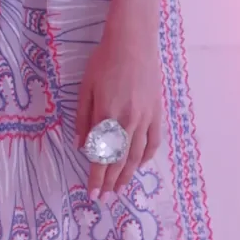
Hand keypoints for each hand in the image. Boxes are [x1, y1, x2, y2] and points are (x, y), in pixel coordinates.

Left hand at [76, 4, 162, 201]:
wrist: (134, 41)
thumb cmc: (104, 60)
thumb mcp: (86, 87)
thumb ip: (83, 118)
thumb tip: (82, 146)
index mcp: (106, 115)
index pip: (101, 155)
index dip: (96, 177)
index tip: (92, 193)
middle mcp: (127, 120)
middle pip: (119, 160)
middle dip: (110, 182)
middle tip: (104, 198)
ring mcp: (145, 117)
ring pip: (137, 154)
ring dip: (127, 174)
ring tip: (120, 188)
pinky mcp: (157, 111)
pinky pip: (153, 140)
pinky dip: (147, 156)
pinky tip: (139, 164)